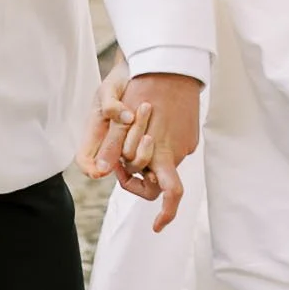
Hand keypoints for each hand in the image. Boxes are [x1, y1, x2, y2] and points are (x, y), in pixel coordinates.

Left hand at [79, 67, 200, 232]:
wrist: (172, 62)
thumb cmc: (145, 88)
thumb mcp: (121, 120)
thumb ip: (112, 148)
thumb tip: (99, 173)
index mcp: (162, 153)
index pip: (169, 194)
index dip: (166, 214)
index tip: (157, 227)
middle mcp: (177, 151)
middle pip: (158, 180)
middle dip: (138, 179)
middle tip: (118, 167)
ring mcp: (186, 141)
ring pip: (162, 161)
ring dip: (144, 155)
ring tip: (130, 133)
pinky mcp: (189, 132)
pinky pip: (171, 146)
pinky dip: (156, 142)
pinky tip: (147, 120)